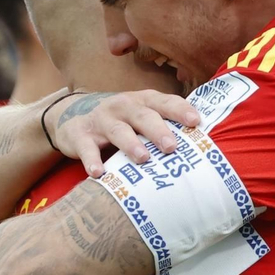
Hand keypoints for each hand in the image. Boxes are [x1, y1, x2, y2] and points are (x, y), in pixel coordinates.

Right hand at [43, 90, 201, 176]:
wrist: (72, 119)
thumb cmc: (120, 122)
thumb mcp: (140, 117)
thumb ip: (164, 126)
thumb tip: (202, 146)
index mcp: (142, 101)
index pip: (164, 102)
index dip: (180, 110)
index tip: (196, 122)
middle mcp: (123, 106)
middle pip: (143, 116)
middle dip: (159, 130)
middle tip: (172, 147)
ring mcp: (101, 120)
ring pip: (118, 130)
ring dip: (131, 144)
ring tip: (143, 159)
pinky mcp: (80, 135)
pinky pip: (86, 148)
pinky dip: (91, 160)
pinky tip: (98, 173)